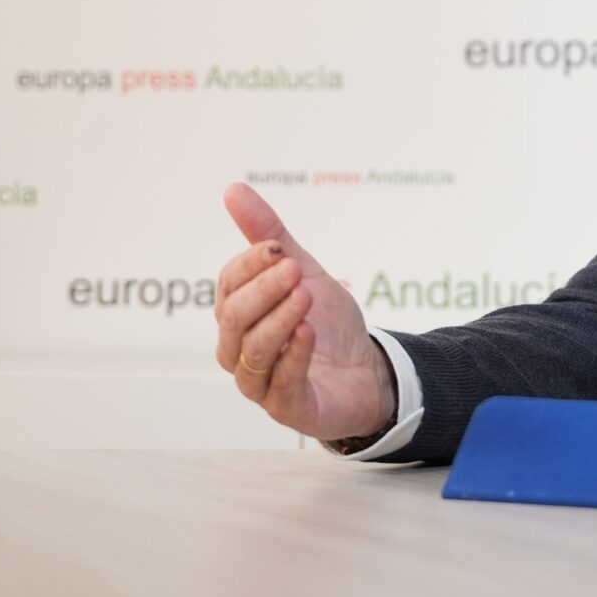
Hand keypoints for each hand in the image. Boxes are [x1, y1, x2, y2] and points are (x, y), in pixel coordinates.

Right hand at [215, 183, 397, 442]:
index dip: (250, 264)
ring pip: (252, 350)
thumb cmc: (328, 323)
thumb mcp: (303, 271)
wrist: (368, 370)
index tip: (280, 248)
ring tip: (305, 296)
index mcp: (238, 315)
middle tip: (294, 269)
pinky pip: (280, 381)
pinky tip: (309, 330)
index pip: (229, 285)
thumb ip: (269, 236)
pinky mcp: (285, 407)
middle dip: (264, 289)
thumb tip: (232, 188)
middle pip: (234, 317)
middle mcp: (239, 349)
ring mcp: (260, 382)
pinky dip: (294, 353)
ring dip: (278, 318)